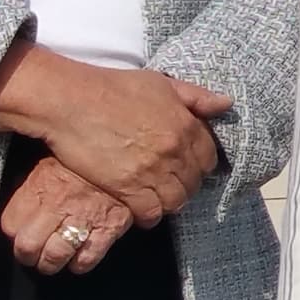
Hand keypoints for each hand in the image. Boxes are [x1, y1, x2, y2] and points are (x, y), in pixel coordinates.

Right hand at [0, 43, 227, 224]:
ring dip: (168, 203)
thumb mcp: (161, 83)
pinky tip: (141, 209)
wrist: (72, 101)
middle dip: (184, 186)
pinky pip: (150, 213)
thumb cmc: (114, 87)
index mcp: (186, 125)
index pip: (209, 158)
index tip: (186, 166)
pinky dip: (149, 216)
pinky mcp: (128, 188)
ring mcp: (152, 171)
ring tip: (157, 199)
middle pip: (193, 183)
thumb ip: (195, 96)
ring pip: (175, 202)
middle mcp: (174, 151)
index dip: (199, 165)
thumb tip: (226, 104)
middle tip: (169, 185)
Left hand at [0, 155, 132, 274]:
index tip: (19, 231)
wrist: (130, 149)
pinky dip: (81, 263)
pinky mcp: (110, 226)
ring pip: (55, 256)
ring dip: (51, 262)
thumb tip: (22, 204)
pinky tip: (79, 256)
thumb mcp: (52, 160)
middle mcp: (59, 204)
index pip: (11, 224)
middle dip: (28, 254)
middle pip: (28, 246)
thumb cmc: (87, 158)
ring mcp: (84, 217)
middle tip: (33, 253)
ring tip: (54, 258)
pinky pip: (88, 258)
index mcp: (40, 185)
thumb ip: (33, 184)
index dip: (14, 231)